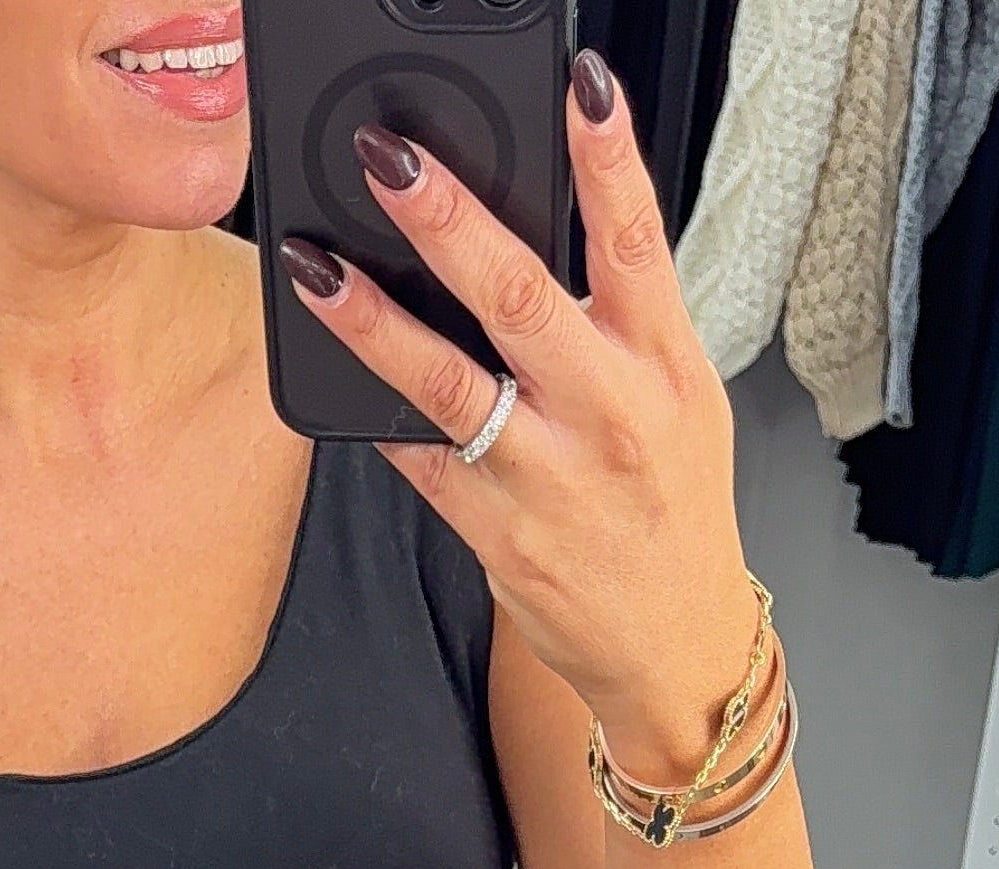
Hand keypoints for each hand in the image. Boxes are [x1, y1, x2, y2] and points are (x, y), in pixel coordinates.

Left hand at [280, 55, 758, 787]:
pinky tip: (334, 371)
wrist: (676, 650)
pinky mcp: (499, 537)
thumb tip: (540, 238)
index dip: (608, 159)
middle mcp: (609, 416)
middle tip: (391, 160)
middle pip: (522, 298)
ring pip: (450, 385)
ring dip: (374, 321)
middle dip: (449, 220)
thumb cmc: (675, 513)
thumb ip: (624, 320)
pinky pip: (422, 463)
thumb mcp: (682, 400)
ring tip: (316, 269)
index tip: (579, 88)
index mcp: (664, 366)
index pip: (637, 241)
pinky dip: (375, 416)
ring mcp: (549, 481)